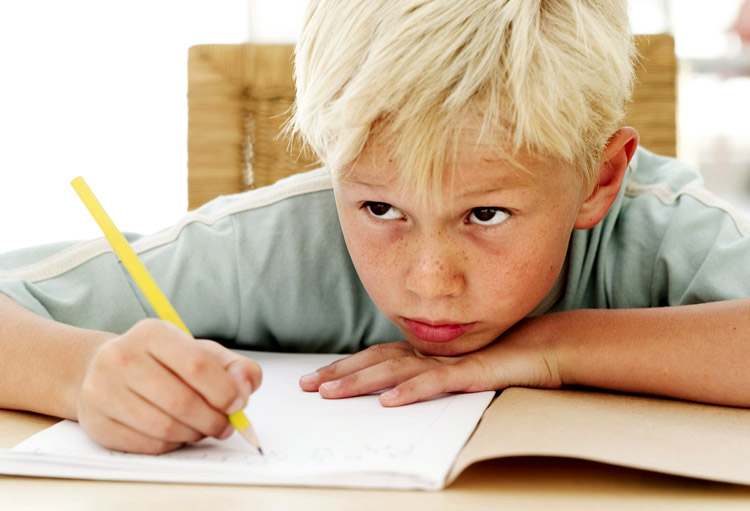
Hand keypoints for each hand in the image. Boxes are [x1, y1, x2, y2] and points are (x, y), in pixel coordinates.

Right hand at [75, 319, 261, 453]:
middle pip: (181, 401)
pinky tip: (179, 434)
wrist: (105, 370)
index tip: (238, 403)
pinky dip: (173, 445)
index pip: (196, 364)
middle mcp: (121, 358)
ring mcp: (103, 391)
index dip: (224, 390)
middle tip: (226, 425)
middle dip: (213, 419)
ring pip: (165, 428)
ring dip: (195, 434)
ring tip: (203, 428)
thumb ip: (234, 367)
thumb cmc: (164, 362)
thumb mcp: (202, 352)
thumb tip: (245, 387)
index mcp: (152, 333)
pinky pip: (148, 445)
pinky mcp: (97, 423)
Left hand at [299, 317, 562, 405]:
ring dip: (362, 382)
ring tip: (332, 393)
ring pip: (396, 371)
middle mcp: (429, 352)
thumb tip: (396, 392)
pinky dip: (411, 391)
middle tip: (308, 386)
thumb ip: (430, 376)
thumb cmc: (502, 359)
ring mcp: (447, 360)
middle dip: (340, 374)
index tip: (317, 379)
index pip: (375, 359)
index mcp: (424, 352)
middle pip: (375, 362)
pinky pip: (436, 382)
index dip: (345, 367)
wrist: (544, 347)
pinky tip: (390, 401)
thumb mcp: (457, 370)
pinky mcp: (470, 371)